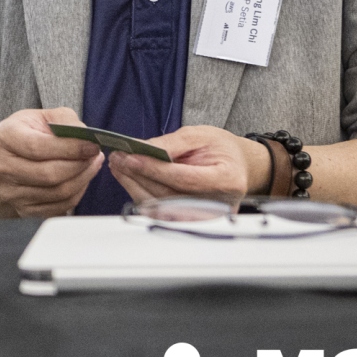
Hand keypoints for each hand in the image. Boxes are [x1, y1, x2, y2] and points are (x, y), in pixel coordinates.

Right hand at [0, 108, 104, 216]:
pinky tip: (81, 179)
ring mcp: (10, 192)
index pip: (37, 147)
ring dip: (82, 179)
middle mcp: (1, 167)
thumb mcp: (45, 116)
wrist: (11, 157)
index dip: (70, 148)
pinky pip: (59, 206)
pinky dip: (77, 193)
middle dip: (79, 165)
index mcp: (5, 137)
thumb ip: (67, 121)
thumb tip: (87, 138)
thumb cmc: (30, 133)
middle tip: (95, 156)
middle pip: (49, 174)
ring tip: (92, 164)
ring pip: (57, 192)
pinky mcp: (23, 209)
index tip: (92, 146)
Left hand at [108, 125, 267, 203]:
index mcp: (227, 180)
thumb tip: (142, 148)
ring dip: (134, 185)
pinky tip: (129, 178)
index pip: (183, 179)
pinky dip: (141, 194)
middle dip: (138, 175)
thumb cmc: (222, 149)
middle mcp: (218, 205)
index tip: (130, 157)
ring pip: (160, 207)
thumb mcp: (201, 135)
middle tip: (118, 158)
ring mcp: (205, 218)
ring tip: (119, 166)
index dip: (154, 169)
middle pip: (169, 195)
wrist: (238, 166)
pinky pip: (161, 211)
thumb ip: (172, 143)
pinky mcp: (191, 221)